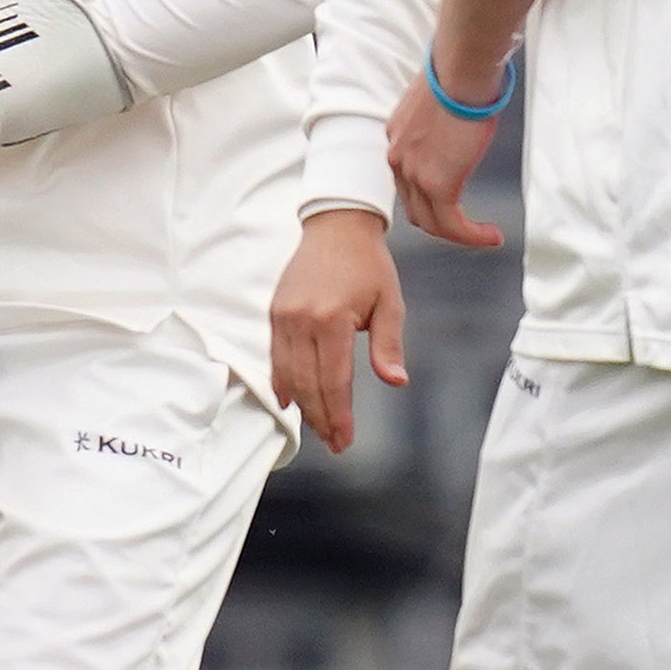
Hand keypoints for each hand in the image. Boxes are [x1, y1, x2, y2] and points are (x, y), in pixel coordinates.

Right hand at [271, 206, 409, 454]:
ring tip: (318, 429)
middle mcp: (301, 321)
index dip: (338, 415)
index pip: (333, 381)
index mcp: (331, 319)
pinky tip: (291, 402)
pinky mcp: (275, 313)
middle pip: (307, 385)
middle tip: (334, 443)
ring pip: (288, 375)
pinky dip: (282, 383)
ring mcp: (283, 317)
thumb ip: (388, 344)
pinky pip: (275, 358)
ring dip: (303, 406)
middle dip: (321, 418)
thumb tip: (396, 382)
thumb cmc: (368, 264)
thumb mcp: (389, 302)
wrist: (336, 225)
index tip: (345, 440)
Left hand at [385, 74, 507, 250]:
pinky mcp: (438, 185)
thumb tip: (465, 117)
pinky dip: (472, 236)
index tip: (455, 199)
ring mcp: (414, 174)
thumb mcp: (443, 99)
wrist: (460, 72)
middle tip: (469, 226)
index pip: (408, 180)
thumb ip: (444, 118)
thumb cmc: (460, 73)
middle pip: (415, 206)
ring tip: (486, 235)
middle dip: (442, 220)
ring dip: (459, 234)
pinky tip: (492, 236)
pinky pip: (453, 225)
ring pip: (432, 222)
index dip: (430, 195)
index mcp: (397, 136)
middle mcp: (397, 157)